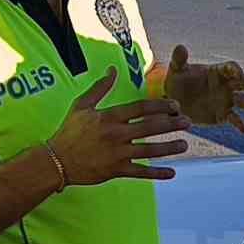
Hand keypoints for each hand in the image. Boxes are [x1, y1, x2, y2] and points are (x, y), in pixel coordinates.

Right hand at [50, 67, 190, 184]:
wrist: (56, 160)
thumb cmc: (69, 131)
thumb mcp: (82, 105)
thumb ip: (100, 87)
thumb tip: (112, 69)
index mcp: (110, 117)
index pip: (141, 108)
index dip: (160, 106)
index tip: (174, 106)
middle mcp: (116, 135)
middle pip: (150, 128)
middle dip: (172, 125)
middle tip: (188, 122)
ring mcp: (117, 154)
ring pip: (149, 151)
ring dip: (169, 148)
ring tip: (184, 145)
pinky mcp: (116, 171)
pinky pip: (140, 172)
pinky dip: (156, 174)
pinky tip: (172, 172)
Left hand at [163, 45, 243, 132]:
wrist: (174, 102)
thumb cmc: (178, 81)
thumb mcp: (176, 70)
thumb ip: (179, 59)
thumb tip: (180, 47)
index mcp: (217, 72)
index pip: (231, 68)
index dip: (235, 70)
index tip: (238, 73)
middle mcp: (226, 85)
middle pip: (242, 83)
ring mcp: (226, 101)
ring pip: (243, 101)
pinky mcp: (223, 115)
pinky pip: (235, 119)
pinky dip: (241, 124)